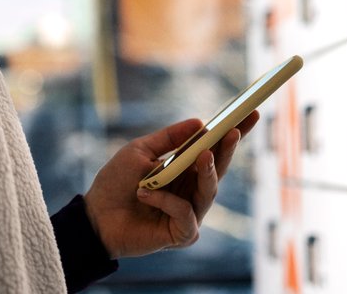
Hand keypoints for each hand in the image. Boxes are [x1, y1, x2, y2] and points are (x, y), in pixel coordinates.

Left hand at [81, 111, 258, 258]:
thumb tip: (201, 122)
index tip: (250, 113)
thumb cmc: (115, 183)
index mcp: (184, 170)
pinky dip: (165, 200)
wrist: (95, 216)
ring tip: (203, 156)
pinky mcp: (183, 234)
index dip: (233, 134)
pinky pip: (185, 212)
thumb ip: (169, 139)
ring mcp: (190, 213)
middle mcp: (192, 191)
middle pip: (218, 169)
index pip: (214, 150)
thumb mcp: (139, 152)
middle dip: (228, 149)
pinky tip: (144, 193)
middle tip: (233, 131)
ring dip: (206, 172)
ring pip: (209, 191)